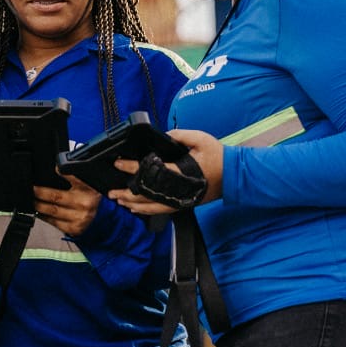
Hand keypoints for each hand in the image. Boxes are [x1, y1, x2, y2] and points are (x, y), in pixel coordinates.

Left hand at [34, 175, 99, 235]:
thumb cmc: (88, 197)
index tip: (55, 169)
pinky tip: (40, 212)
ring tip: (32, 201)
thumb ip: (73, 177)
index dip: (64, 173)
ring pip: (52, 210)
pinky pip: (54, 222)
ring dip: (39, 206)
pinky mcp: (74, 228)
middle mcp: (85, 203)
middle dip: (40, 192)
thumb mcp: (86, 184)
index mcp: (88, 188)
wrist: (100, 216)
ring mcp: (79, 217)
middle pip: (56, 196)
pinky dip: (44, 217)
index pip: (74, 177)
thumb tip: (56, 169)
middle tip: (32, 189)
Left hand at [109, 128, 223, 214]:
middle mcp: (179, 190)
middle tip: (112, 191)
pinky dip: (146, 210)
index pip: (151, 171)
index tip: (118, 163)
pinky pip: (161, 210)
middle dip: (128, 193)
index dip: (133, 167)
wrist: (234, 175)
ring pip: (153, 207)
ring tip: (119, 200)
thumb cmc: (219, 156)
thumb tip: (162, 137)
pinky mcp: (183, 204)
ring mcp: (181, 199)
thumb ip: (180, 136)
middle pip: (147, 195)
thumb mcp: (200, 138)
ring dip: (134, 204)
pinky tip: (136, 208)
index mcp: (181, 172)